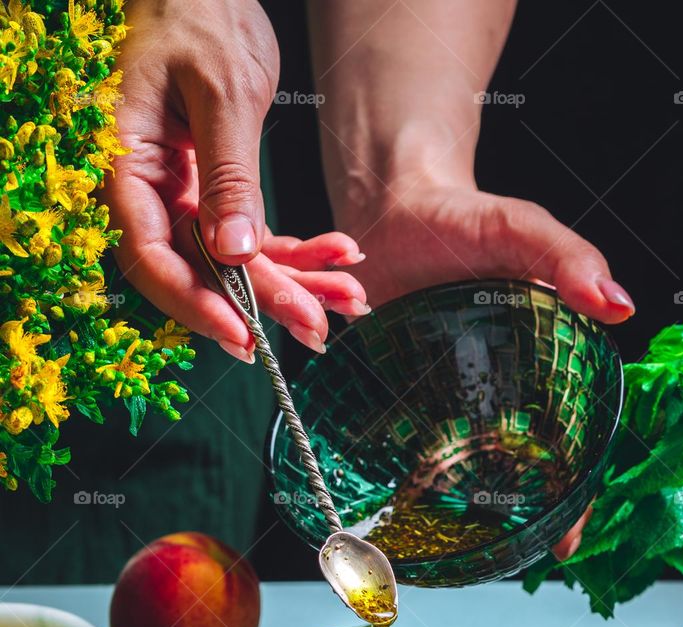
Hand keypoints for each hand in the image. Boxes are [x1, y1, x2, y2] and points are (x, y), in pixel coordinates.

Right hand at [106, 0, 368, 357]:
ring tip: (348, 299)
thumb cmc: (198, 16)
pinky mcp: (216, 194)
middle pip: (200, 271)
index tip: (241, 332)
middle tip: (317, 330)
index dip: (194, 302)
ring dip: (294, 284)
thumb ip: (228, 174)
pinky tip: (339, 255)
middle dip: (264, 303)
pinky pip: (255, 237)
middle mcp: (151, 192)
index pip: (151, 257)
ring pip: (235, 263)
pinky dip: (299, 250)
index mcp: (127, 166)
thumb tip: (235, 253)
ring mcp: (183, 197)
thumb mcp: (222, 90)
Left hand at [342, 181, 624, 556]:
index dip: (579, 487)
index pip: (576, 433)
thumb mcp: (520, 228)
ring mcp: (458, 396)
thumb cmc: (463, 219)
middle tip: (534, 553)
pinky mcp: (411, 396)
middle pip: (531, 462)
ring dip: (480, 510)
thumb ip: (566, 257)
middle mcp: (508, 386)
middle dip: (537, 512)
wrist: (388, 211)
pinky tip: (420, 513)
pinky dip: (425, 482)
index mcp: (549, 356)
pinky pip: (422, 448)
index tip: (572, 537)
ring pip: (478, 466)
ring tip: (480, 550)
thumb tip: (620, 305)